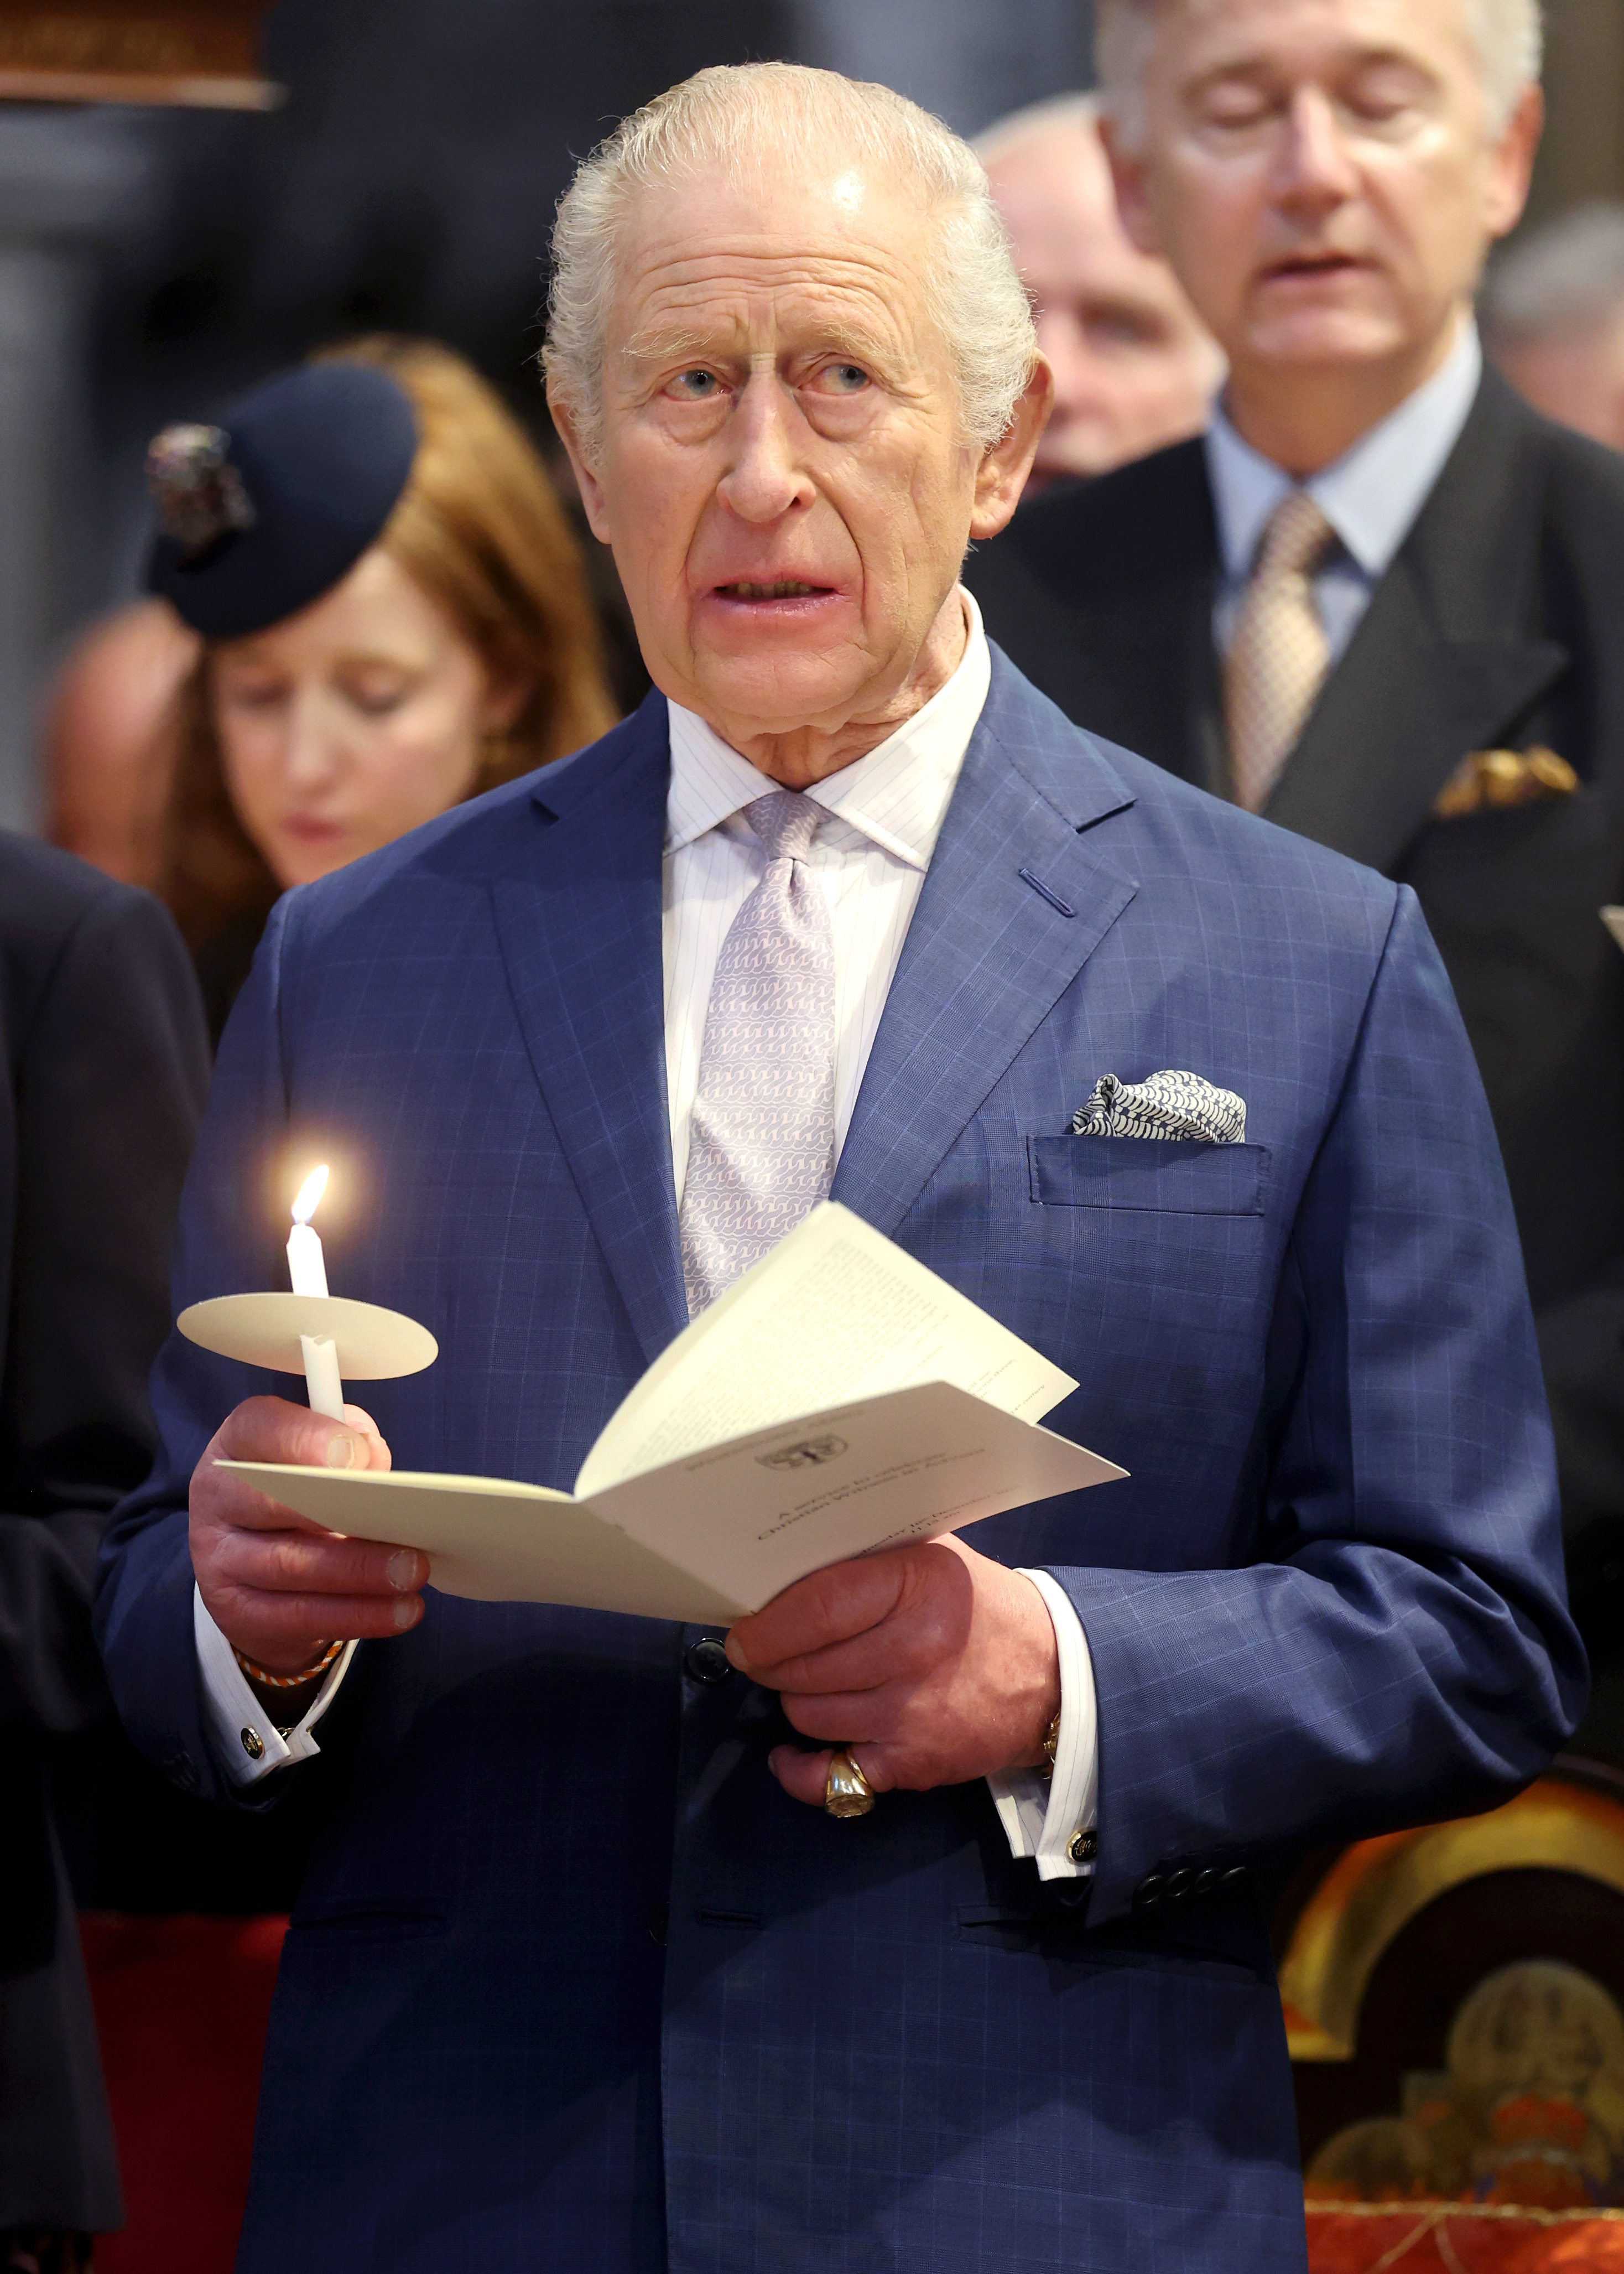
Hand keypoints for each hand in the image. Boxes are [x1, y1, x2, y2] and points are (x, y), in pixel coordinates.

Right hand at [190, 1394, 426, 1676]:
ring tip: (411, 1572)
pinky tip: (399, 1611)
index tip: (358, 1459)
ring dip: (359, 1573)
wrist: (253, 1565)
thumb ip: (348, 1446)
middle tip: (406, 1524)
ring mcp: (218, 1556)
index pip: (260, 1425)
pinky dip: (354, 1615)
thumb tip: (373, 1460)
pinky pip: (297, 1616)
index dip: (308, 1439)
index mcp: (238, 1442)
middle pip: (274, 1502)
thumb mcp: (319, 1457)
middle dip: (344, 1513)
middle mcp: (218, 1495)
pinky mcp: (235, 1610)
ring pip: (289, 1566)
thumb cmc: (301, 1494)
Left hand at [725, 1536, 1059, 1806]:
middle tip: (762, 1654)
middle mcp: (917, 1648)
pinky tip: (791, 1753)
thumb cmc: (974, 1605)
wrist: (1049, 1671)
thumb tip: (779, 1560)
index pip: (817, 1608)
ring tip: (802, 1682)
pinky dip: (800, 1770)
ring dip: (794, 1700)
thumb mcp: (929, 1555)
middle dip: (769, 1663)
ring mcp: (916, 1711)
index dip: (766, 1626)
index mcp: (917, 1584)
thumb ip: (865, 1554)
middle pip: (803, 1667)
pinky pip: (831, 1779)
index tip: (742, 1631)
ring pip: (809, 1715)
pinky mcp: (916, 1763)